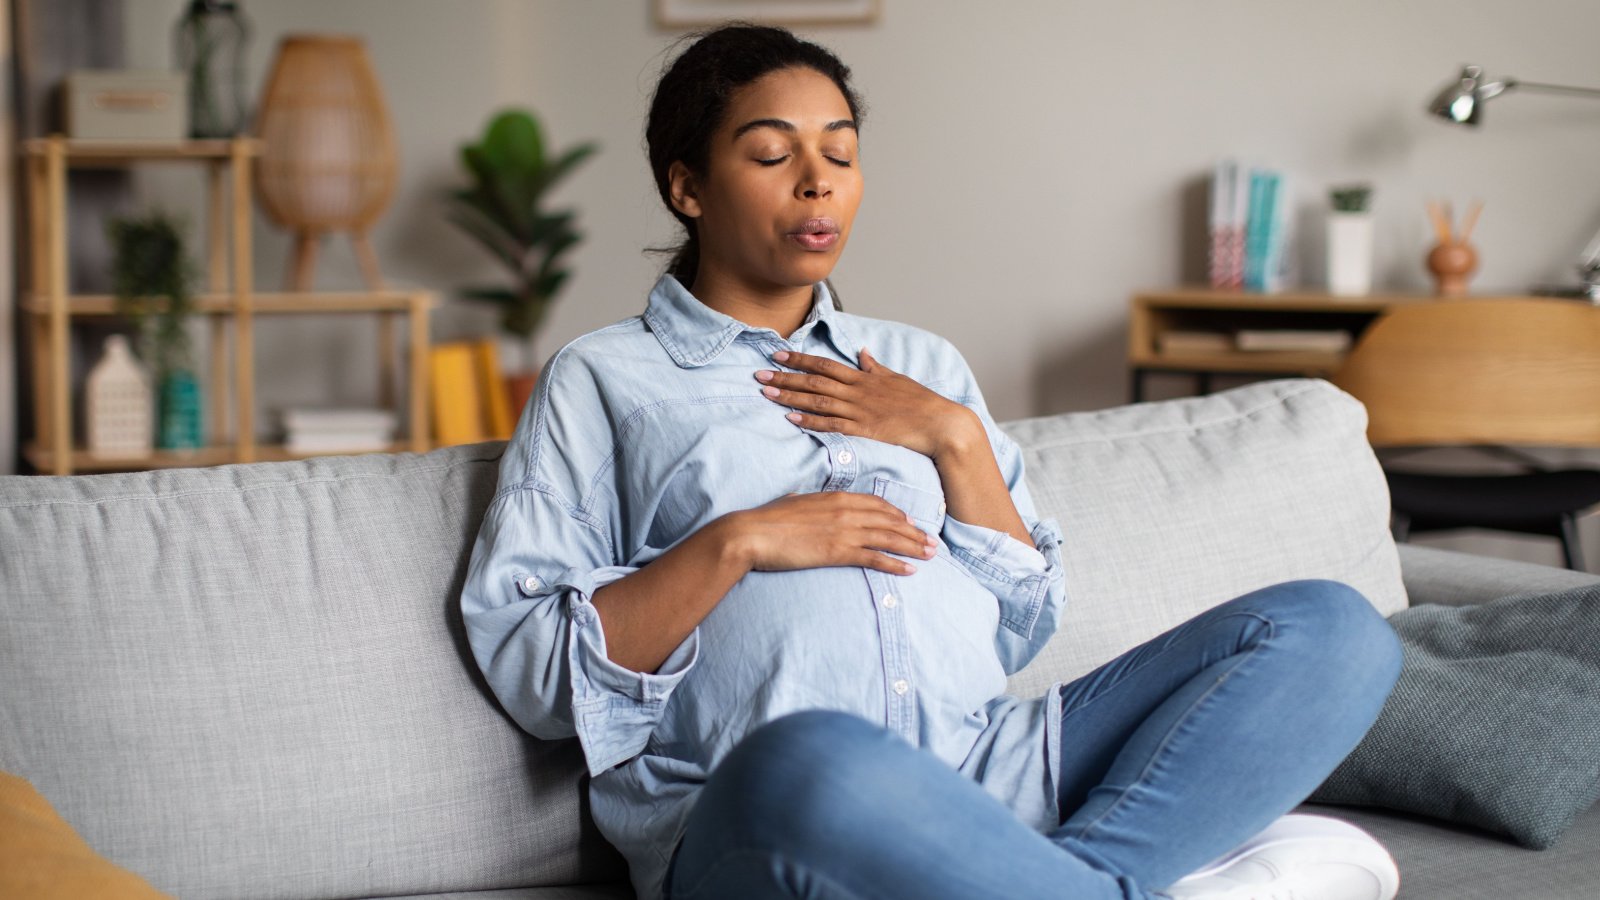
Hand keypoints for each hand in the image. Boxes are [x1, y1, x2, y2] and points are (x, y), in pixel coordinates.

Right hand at [728, 491, 937, 575]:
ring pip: (889, 538)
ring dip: (913, 547)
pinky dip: (895, 564)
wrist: (752, 534)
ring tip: (930, 555)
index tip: (910, 522)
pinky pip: (875, 558)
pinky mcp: (839, 552)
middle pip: (890, 521)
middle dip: (914, 532)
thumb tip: (800, 496)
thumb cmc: (767, 520)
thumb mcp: (791, 501)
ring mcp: (844, 531)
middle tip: (932, 541)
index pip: (876, 503)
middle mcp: (846, 511)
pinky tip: (910, 570)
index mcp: (836, 497)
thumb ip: (804, 500)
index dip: (897, 513)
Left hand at [755, 348, 982, 458]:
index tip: (777, 354)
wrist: (940, 424)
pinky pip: (831, 425)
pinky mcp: (864, 430)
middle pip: (814, 381)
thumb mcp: (896, 378)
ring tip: (767, 394)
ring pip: (818, 401)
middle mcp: (857, 391)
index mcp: (863, 377)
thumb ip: (875, 367)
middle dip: (785, 377)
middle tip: (758, 374)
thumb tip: (862, 352)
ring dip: (790, 397)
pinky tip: (791, 418)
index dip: (799, 359)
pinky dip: (810, 421)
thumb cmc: (920, 402)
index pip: (824, 364)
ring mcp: (859, 411)